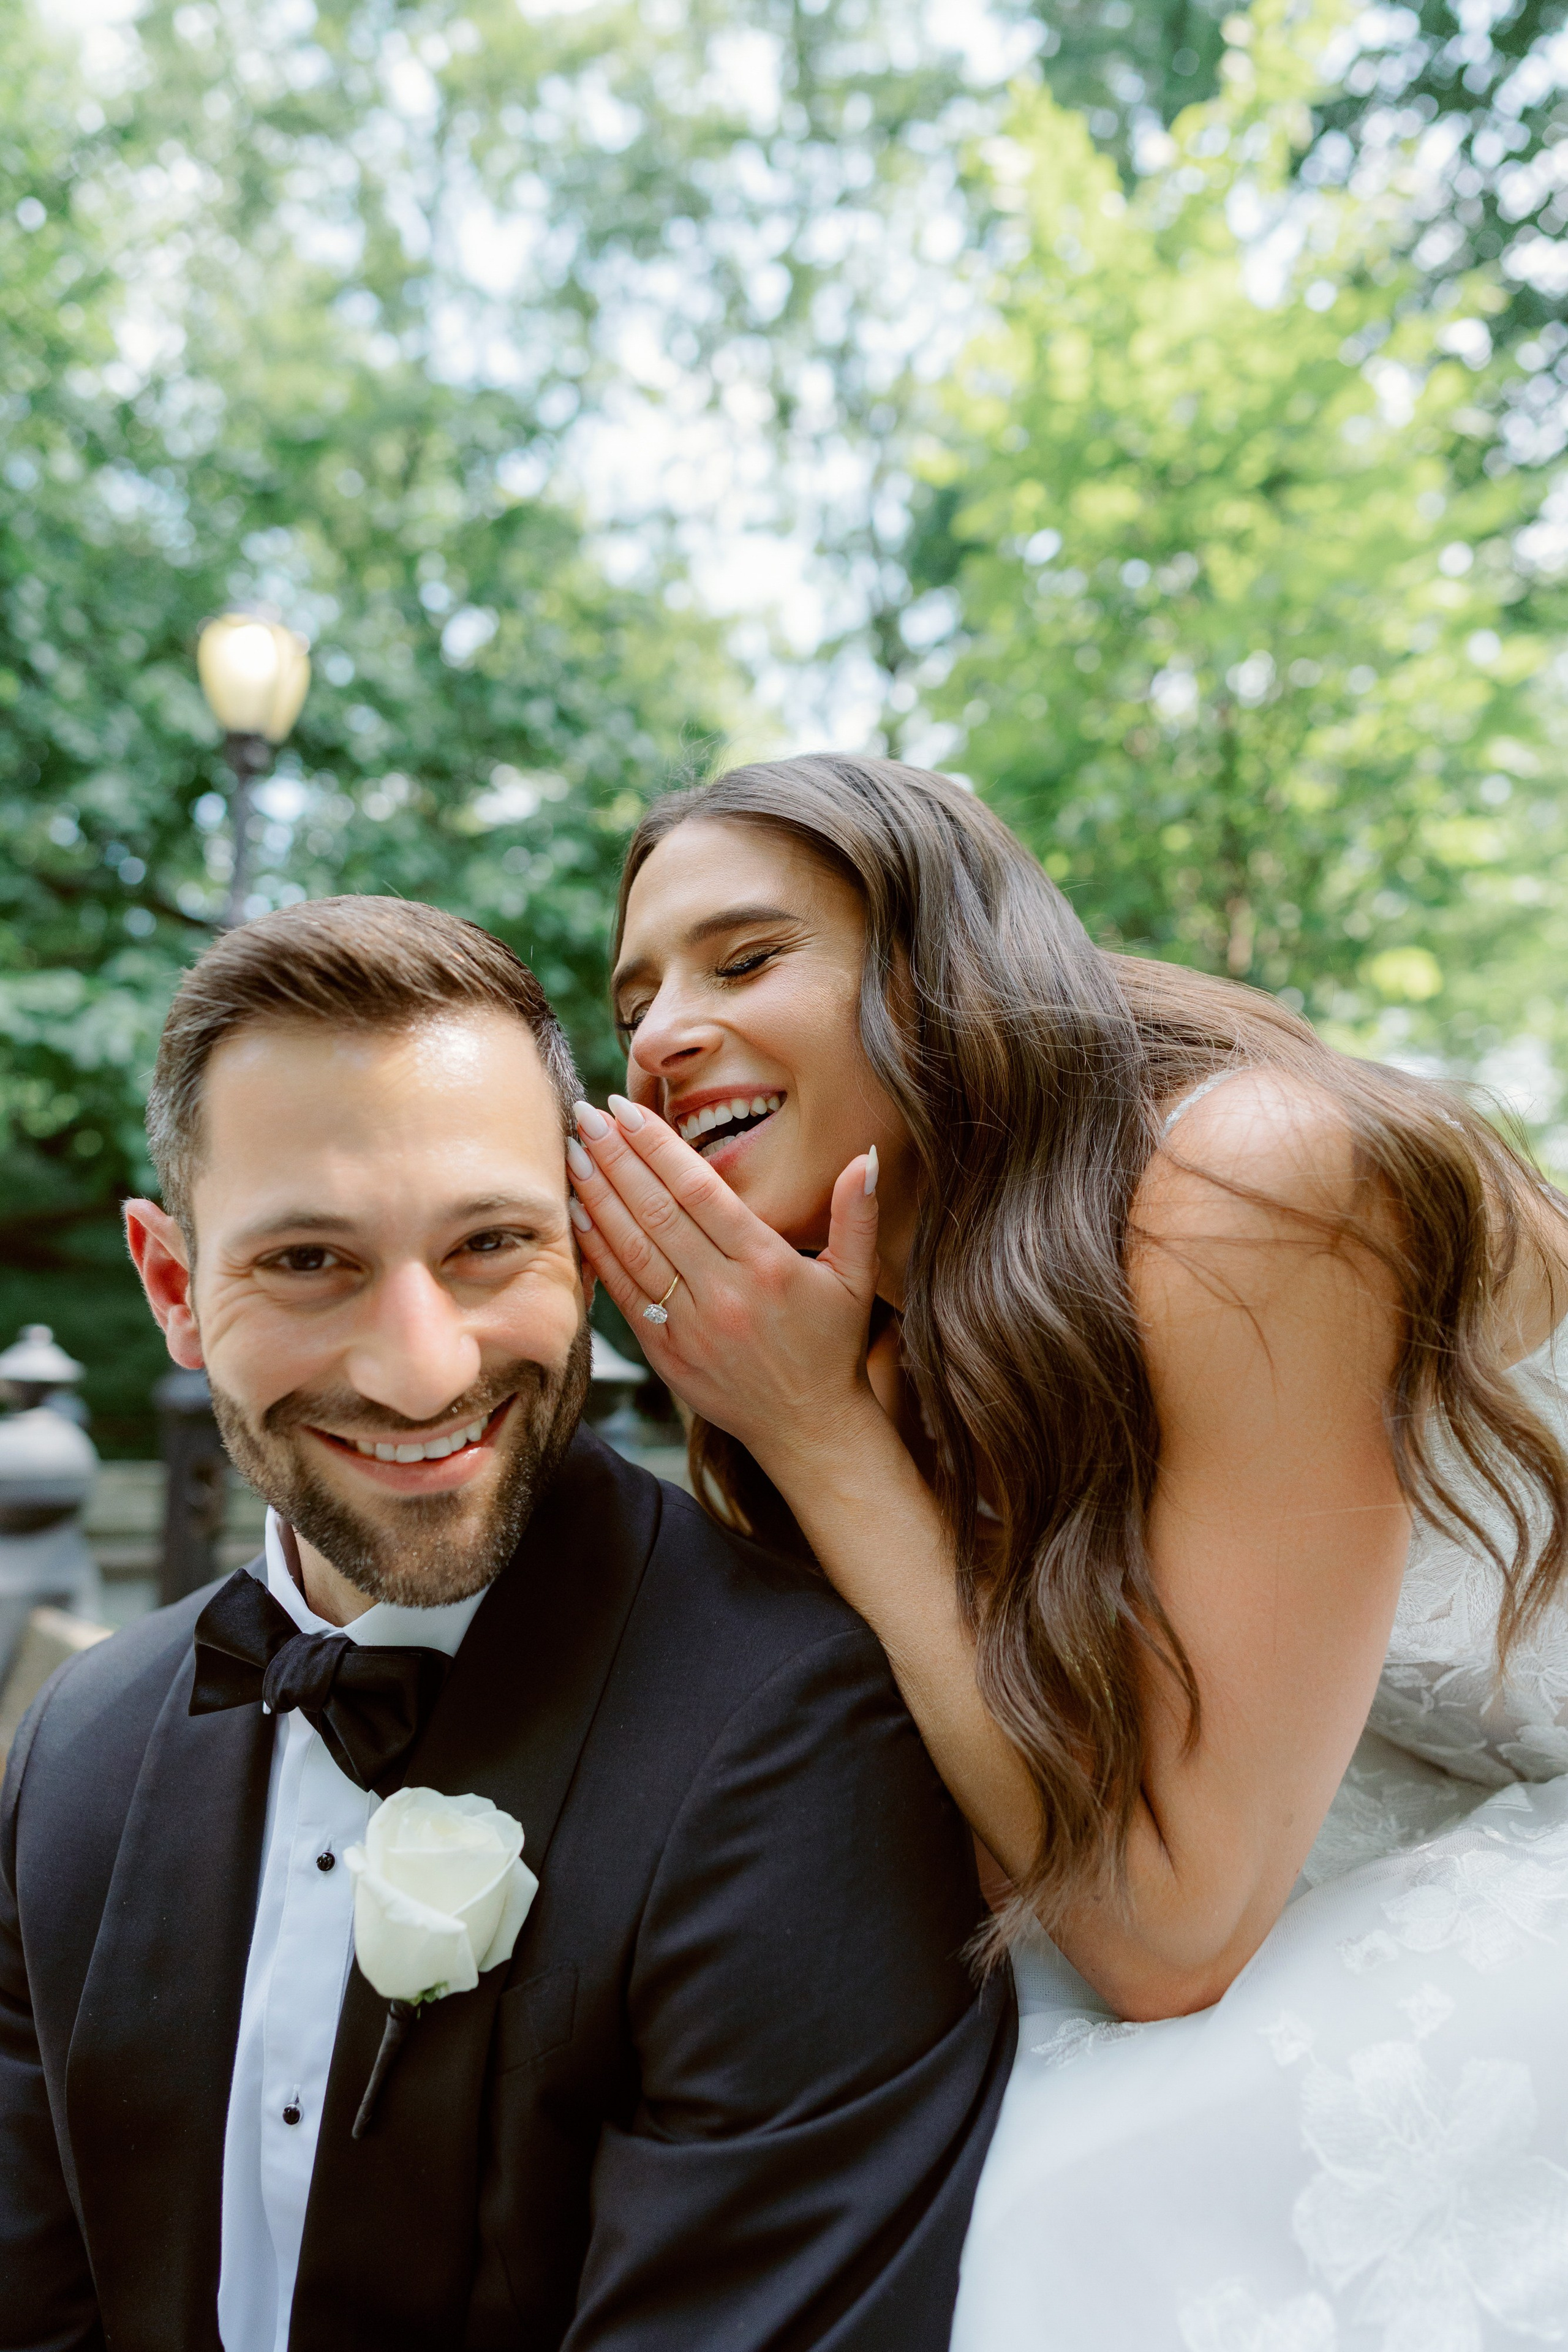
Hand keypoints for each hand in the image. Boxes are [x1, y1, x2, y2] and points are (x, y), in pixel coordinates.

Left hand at [566, 1096, 884, 1478]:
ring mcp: (689, 1325)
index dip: (659, 1147)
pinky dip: (598, 1252)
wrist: (808, 1428)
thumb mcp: (857, 1279)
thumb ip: (858, 1215)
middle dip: (617, 1159)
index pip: (701, 1191)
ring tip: (574, 1153)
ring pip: (633, 1249)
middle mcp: (723, 1293)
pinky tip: (579, 1214)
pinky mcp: (665, 1353)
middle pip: (657, 1213)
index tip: (628, 1109)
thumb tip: (869, 1156)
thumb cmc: (832, 1345)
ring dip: (598, 1197)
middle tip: (585, 1116)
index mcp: (766, 1265)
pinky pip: (623, 1294)